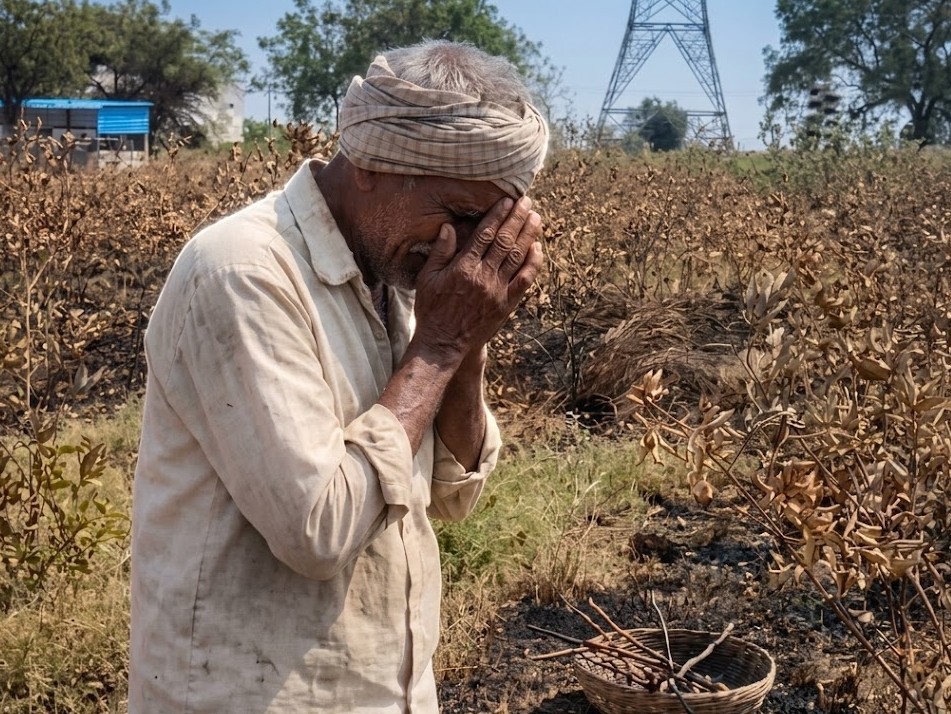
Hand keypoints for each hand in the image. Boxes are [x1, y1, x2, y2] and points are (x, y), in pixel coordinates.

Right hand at [412, 196, 542, 361]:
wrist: (443, 344)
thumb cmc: (431, 310)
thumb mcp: (427, 279)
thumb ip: (440, 252)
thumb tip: (449, 226)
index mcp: (463, 268)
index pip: (484, 235)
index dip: (497, 215)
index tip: (506, 201)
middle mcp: (483, 277)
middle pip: (505, 241)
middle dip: (517, 218)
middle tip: (526, 201)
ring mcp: (497, 291)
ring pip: (518, 257)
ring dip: (529, 235)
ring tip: (535, 218)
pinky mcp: (506, 304)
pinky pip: (524, 280)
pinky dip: (533, 263)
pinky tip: (537, 249)